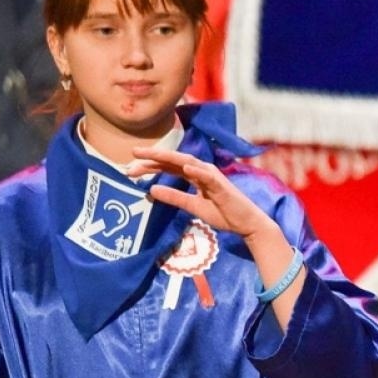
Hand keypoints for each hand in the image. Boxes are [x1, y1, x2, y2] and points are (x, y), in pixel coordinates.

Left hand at [129, 147, 278, 242]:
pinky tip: (184, 166)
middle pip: (174, 160)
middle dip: (154, 156)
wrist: (247, 223)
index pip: (169, 166)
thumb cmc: (224, 214)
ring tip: (151, 154)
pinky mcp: (222, 186)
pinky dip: (196, 170)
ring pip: (188, 162)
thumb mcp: (193, 207)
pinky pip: (207, 176)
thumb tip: (151, 190)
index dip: (150, 165)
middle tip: (133, 153)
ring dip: (169, 157)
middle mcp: (202, 171)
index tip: (130, 167)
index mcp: (195, 175)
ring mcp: (212, 176)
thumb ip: (175, 197)